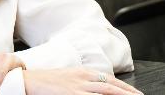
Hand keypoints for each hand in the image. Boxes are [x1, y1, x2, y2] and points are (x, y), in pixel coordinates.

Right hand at [23, 68, 142, 94]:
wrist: (28, 81)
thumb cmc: (46, 81)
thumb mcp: (68, 78)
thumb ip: (84, 82)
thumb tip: (100, 87)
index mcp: (83, 72)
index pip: (110, 80)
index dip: (125, 88)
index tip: (136, 93)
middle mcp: (83, 78)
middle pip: (111, 86)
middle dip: (128, 93)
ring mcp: (77, 87)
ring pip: (105, 92)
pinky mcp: (71, 94)